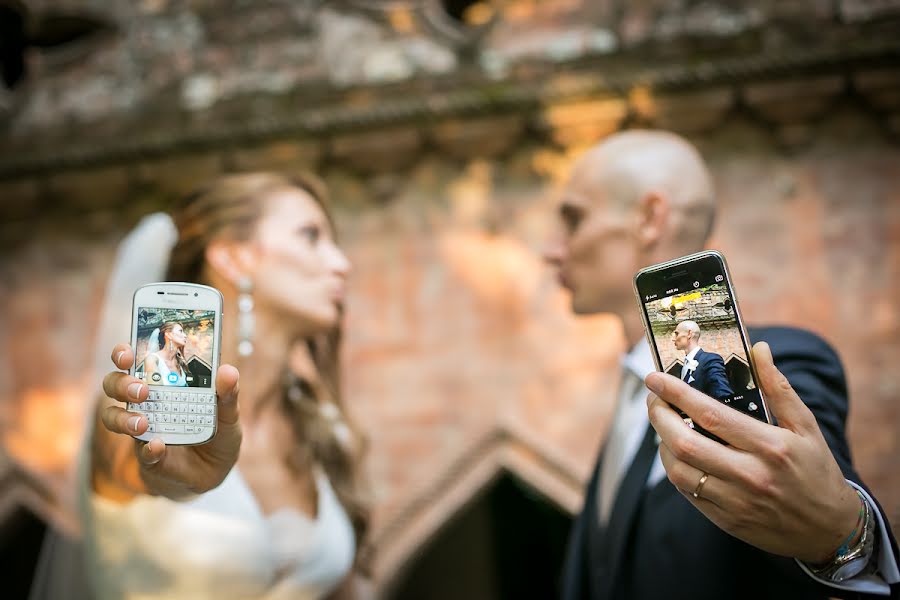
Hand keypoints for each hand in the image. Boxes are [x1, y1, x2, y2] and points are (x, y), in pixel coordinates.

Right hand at [100, 344, 241, 498]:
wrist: (215, 472)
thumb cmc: (218, 435)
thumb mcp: (228, 414)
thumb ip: (227, 395)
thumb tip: (228, 371)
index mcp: (164, 385)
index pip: (134, 361)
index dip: (123, 354)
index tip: (127, 353)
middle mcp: (147, 403)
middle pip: (115, 385)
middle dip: (121, 384)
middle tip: (141, 390)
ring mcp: (144, 430)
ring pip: (113, 417)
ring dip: (124, 418)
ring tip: (142, 423)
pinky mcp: (148, 457)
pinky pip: (140, 452)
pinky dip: (148, 449)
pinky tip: (157, 446)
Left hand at [645, 341, 859, 562]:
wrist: (830, 529)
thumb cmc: (817, 471)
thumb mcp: (806, 426)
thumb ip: (778, 387)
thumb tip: (759, 349)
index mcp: (771, 446)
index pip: (710, 414)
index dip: (676, 393)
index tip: (655, 378)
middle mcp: (751, 475)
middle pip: (685, 443)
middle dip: (659, 416)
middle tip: (653, 400)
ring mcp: (736, 501)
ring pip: (679, 470)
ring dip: (661, 443)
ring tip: (663, 425)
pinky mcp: (727, 520)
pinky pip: (687, 492)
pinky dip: (674, 468)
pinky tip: (675, 452)